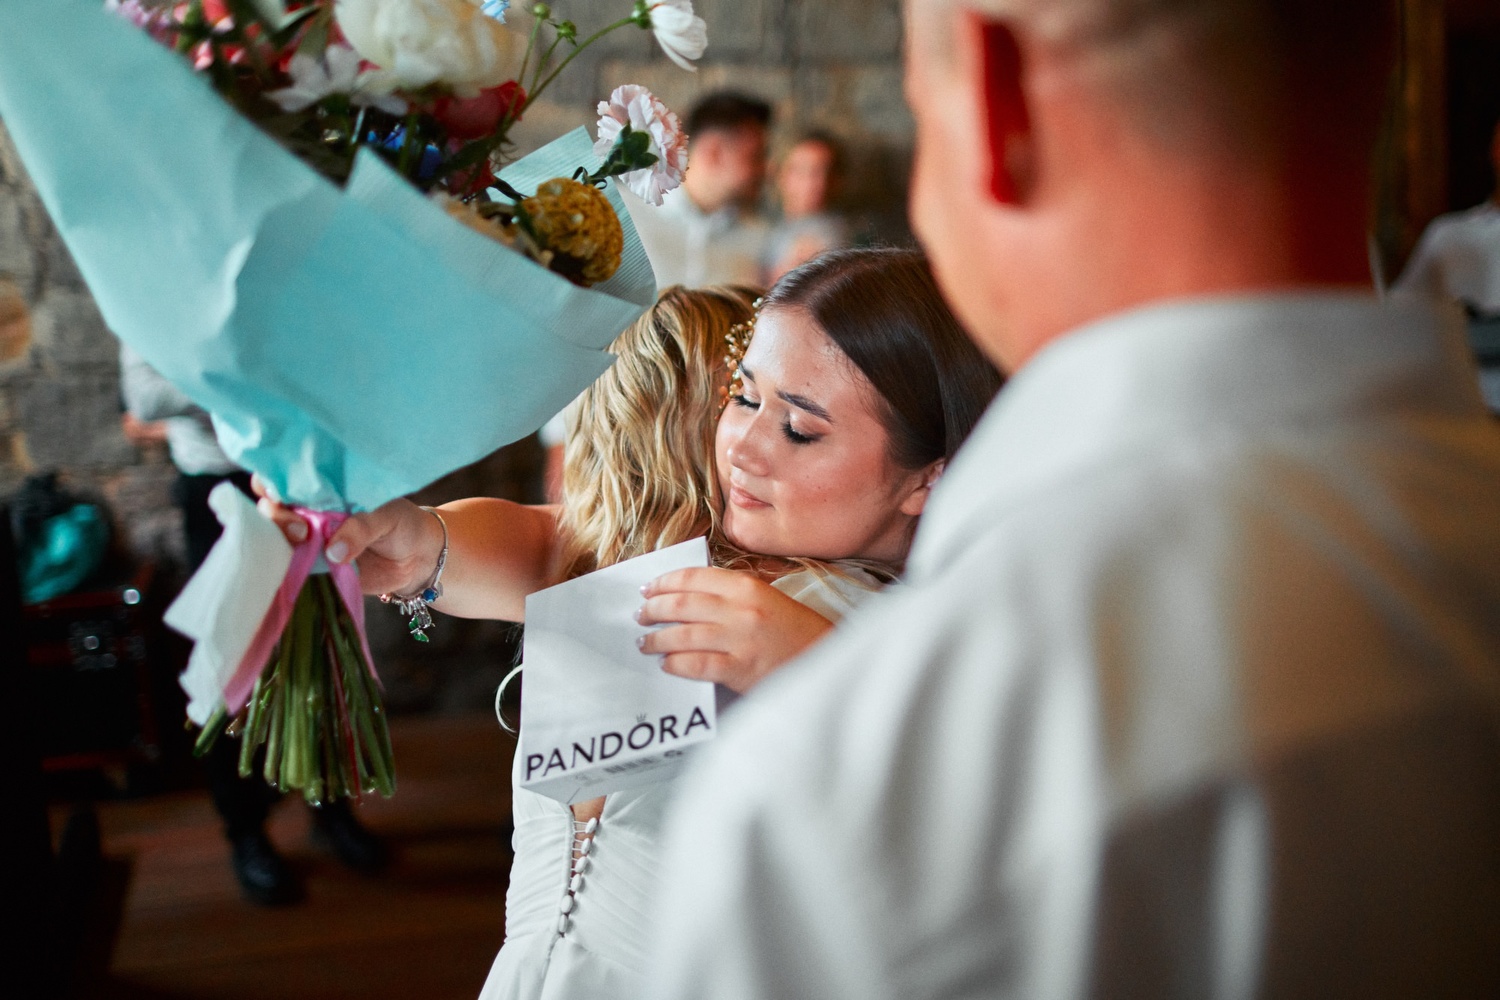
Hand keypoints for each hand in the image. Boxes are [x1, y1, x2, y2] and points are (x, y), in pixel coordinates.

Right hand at [251, 475, 442, 596]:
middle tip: (301, 528)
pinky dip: (290, 572)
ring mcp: (311, 544)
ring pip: (278, 543)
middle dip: (277, 517)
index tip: (277, 492)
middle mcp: (310, 516)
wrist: (418, 559)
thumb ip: (361, 528)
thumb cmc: (403, 525)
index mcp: (324, 493)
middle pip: (273, 513)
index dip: (271, 483)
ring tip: (304, 545)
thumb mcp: (387, 517)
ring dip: (281, 545)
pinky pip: (295, 572)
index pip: (285, 481)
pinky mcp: (317, 571)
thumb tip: (333, 552)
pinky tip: (296, 570)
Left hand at [636, 567, 833, 692]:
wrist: (826, 662)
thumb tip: (687, 596)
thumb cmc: (796, 632)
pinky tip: (667, 664)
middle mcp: (742, 609)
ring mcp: (741, 639)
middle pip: (683, 604)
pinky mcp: (741, 669)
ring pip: (684, 634)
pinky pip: (697, 664)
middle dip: (654, 610)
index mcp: (748, 587)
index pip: (694, 578)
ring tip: (645, 643)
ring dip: (657, 639)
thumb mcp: (768, 599)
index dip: (665, 582)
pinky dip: (676, 663)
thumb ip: (732, 595)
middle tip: (640, 616)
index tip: (648, 588)